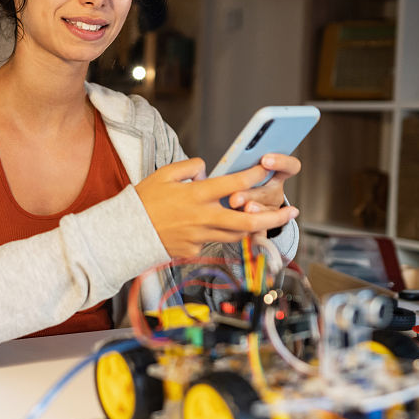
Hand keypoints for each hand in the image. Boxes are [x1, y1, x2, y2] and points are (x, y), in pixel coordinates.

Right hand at [135, 157, 298, 257]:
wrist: (126, 233)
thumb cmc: (143, 201)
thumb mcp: (164, 174)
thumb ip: (189, 168)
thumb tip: (206, 169)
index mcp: (196, 195)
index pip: (233, 184)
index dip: (254, 175)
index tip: (266, 170)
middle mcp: (202, 217)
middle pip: (246, 220)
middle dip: (273, 217)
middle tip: (292, 213)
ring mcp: (200, 237)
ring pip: (236, 234)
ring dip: (254, 227)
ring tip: (269, 220)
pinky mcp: (194, 250)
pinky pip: (214, 241)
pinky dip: (220, 233)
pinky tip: (220, 227)